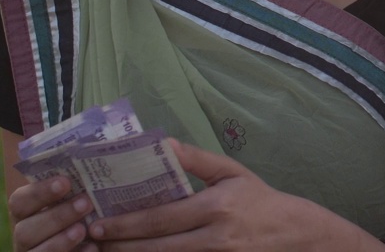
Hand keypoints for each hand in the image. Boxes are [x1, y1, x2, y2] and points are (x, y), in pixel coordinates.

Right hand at [8, 175, 97, 251]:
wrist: (85, 237)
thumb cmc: (80, 208)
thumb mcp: (72, 195)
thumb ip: (73, 181)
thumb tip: (91, 149)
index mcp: (24, 212)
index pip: (19, 201)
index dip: (40, 192)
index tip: (65, 182)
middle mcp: (23, 235)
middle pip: (25, 230)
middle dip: (56, 217)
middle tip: (85, 203)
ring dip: (60, 241)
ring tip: (84, 229)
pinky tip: (93, 248)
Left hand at [88, 139, 384, 251]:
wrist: (294, 235)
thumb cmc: (258, 199)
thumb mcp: (232, 172)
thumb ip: (197, 159)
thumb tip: (163, 143)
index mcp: (216, 208)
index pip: (162, 219)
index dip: (127, 225)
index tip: (98, 224)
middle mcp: (215, 238)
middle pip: (158, 248)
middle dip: (120, 246)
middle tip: (90, 242)